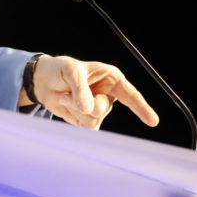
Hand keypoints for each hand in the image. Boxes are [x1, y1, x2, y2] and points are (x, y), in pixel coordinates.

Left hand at [25, 54, 158, 129]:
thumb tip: (88, 109)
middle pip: (104, 110)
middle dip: (85, 104)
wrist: (43, 81)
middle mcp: (108, 95)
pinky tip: (65, 103)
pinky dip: (72, 116)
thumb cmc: (60, 69)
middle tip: (70, 93)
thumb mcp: (70, 71)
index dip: (142, 108)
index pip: (130, 95)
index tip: (153, 121)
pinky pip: (84, 127)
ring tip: (65, 96)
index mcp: (111, 79)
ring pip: (93, 120)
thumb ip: (81, 89)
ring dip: (75, 109)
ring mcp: (98, 109)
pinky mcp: (87, 119)